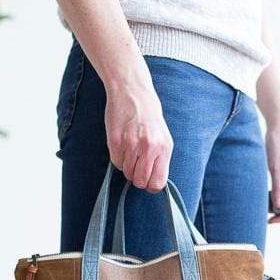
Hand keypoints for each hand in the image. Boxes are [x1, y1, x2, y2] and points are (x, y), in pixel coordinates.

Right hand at [104, 70, 172, 191]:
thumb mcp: (162, 136)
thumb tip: (154, 181)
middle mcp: (149, 147)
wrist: (132, 92)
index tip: (148, 182)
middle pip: (140, 181)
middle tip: (137, 167)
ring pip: (127, 173)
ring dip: (127, 167)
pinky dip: (118, 158)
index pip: (158, 182)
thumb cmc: (148, 115)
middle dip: (138, 179)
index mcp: (164, 147)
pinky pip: (116, 162)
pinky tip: (122, 145)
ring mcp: (131, 145)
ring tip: (130, 151)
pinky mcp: (116, 142)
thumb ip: (160, 158)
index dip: (151, 186)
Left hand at [265, 123, 279, 223]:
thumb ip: (278, 187)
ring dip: (275, 204)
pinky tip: (263, 195)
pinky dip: (273, 195)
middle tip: (262, 214)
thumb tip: (278, 208)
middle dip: (279, 212)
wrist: (279, 126)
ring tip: (261, 205)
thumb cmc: (279, 145)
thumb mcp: (275, 167)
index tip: (271, 220)